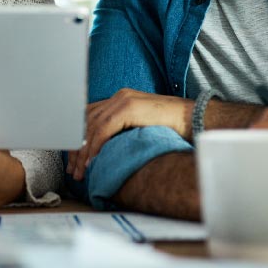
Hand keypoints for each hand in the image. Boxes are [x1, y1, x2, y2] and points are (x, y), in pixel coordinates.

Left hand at [67, 88, 191, 181]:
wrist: (194, 119)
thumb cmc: (171, 129)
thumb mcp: (140, 129)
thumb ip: (123, 132)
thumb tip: (102, 152)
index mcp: (120, 99)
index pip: (88, 117)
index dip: (78, 138)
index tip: (74, 160)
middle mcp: (119, 96)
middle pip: (85, 121)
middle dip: (76, 147)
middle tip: (73, 170)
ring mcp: (123, 99)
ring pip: (91, 126)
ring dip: (83, 151)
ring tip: (81, 172)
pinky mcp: (129, 107)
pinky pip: (104, 129)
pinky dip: (95, 146)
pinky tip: (93, 162)